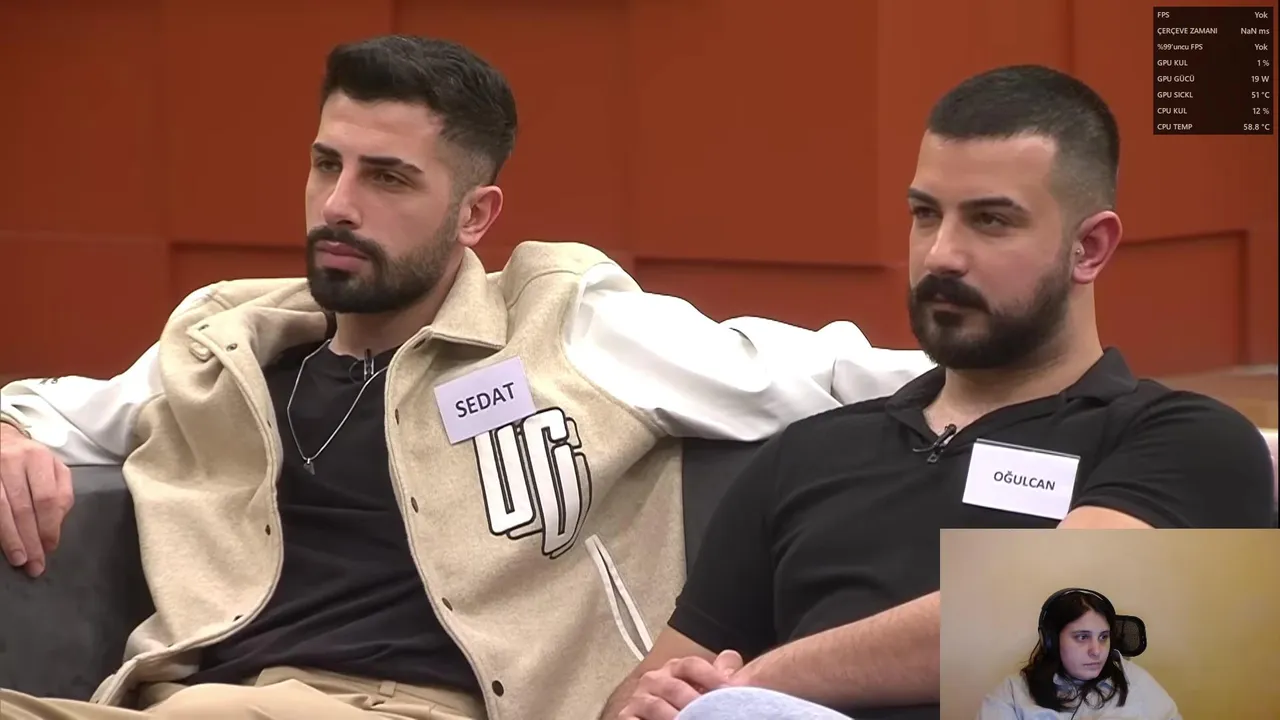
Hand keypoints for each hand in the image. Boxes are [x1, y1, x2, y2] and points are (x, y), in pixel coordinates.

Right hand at [0, 423, 72, 576]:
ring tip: (19, 560)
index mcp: (38, 458)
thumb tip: (57, 524)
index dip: (50, 526)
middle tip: (35, 563)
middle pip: (24, 508)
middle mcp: (12, 462)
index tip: (50, 547)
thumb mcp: (52, 468)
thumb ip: (61, 492)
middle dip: (31, 539)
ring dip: (11, 538)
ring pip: (1, 509)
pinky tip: (3, 543)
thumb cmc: (30, 460)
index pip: (48, 498)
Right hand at [617, 650, 742, 719]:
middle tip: (711, 713)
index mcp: (675, 668)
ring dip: (674, 716)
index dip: (711, 676)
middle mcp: (654, 679)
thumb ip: (719, 675)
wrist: (662, 716)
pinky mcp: (626, 716)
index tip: (729, 690)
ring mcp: (639, 698)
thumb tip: (736, 666)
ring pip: (656, 706)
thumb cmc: (686, 702)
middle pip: (675, 687)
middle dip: (694, 702)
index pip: (691, 665)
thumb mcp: (704, 686)